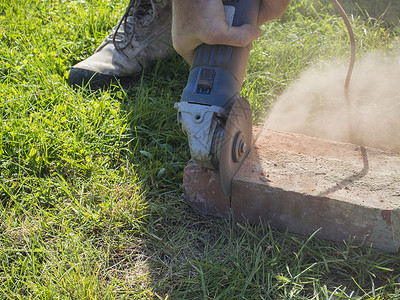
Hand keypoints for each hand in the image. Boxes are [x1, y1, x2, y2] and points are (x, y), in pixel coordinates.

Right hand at [172, 0, 289, 63]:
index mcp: (184, 47)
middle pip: (211, 49)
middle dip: (225, 48)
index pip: (202, 64)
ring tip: (237, 33)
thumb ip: (237, 37)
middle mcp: (187, 36)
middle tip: (238, 48)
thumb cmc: (196, 7)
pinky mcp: (200, 13)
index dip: (217, 65)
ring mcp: (193, 24)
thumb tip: (256, 34)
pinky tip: (232, 20)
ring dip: (225, 33)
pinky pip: (215, 21)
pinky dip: (223, 20)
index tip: (231, 63)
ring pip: (214, 34)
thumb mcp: (216, 31)